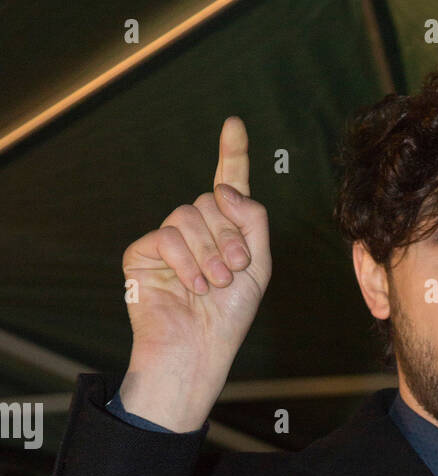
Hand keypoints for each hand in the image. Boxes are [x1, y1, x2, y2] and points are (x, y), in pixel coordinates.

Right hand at [119, 116, 271, 428]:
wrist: (197, 351)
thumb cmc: (228, 317)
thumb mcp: (258, 266)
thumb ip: (252, 220)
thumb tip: (222, 188)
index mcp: (224, 232)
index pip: (227, 185)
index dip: (231, 154)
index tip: (234, 124)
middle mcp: (195, 231)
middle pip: (211, 202)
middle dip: (230, 236)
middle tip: (235, 271)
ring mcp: (166, 240)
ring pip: (189, 215)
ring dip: (210, 252)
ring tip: (216, 283)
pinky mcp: (141, 253)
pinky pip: (167, 236)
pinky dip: (186, 261)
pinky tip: (194, 286)